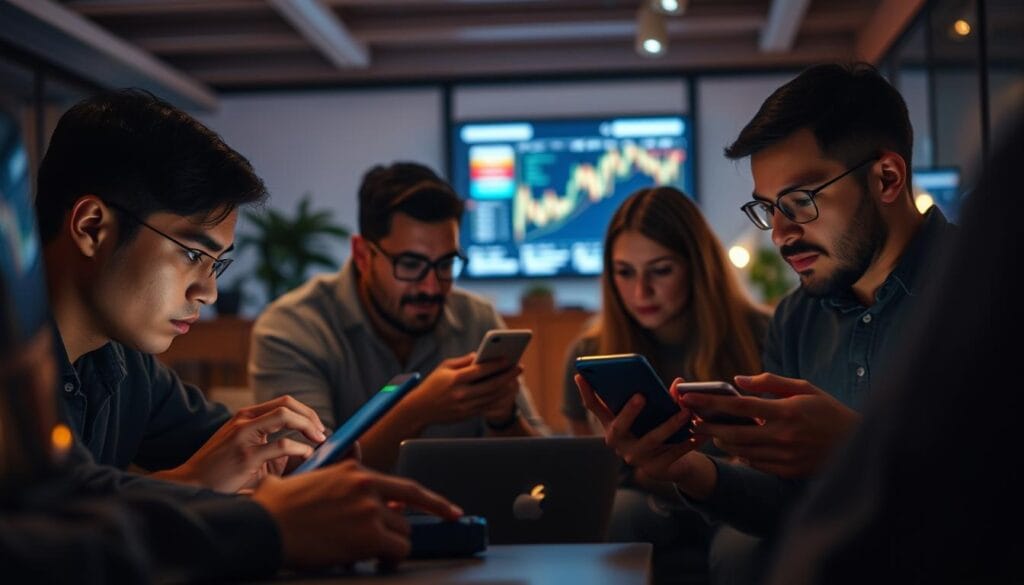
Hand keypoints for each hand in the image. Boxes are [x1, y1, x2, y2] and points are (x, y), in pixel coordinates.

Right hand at [153, 395, 326, 492]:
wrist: (191, 483)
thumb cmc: (221, 468)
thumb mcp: (245, 448)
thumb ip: (269, 443)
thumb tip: (301, 449)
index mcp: (246, 416)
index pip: (283, 402)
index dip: (305, 412)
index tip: (318, 427)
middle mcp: (244, 420)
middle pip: (287, 404)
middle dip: (310, 417)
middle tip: (322, 433)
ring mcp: (243, 436)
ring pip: (285, 417)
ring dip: (308, 427)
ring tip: (318, 442)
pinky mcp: (246, 456)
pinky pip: (281, 446)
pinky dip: (300, 449)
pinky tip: (306, 455)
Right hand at [252, 459, 462, 568]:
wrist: (265, 526)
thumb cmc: (278, 508)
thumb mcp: (311, 477)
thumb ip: (339, 471)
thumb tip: (356, 455)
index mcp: (356, 472)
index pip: (407, 488)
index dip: (433, 503)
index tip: (452, 512)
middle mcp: (368, 486)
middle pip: (405, 516)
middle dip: (396, 534)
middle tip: (385, 547)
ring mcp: (370, 510)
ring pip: (401, 536)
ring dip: (389, 549)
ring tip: (369, 556)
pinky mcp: (368, 534)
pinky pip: (396, 551)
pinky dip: (389, 560)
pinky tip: (373, 562)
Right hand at [403, 353, 521, 425]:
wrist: (419, 410)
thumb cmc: (433, 384)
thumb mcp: (444, 367)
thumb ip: (463, 361)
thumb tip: (481, 355)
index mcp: (454, 379)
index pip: (479, 370)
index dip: (495, 364)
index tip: (508, 358)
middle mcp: (460, 394)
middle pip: (490, 384)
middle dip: (507, 376)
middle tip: (520, 367)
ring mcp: (464, 406)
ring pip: (492, 397)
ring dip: (507, 388)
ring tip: (516, 379)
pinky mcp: (467, 415)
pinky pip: (487, 406)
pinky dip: (499, 399)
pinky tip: (507, 391)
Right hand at [575, 374, 704, 485]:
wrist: (674, 464)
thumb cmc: (658, 429)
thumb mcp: (656, 413)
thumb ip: (664, 397)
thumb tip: (678, 383)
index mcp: (613, 425)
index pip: (594, 408)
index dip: (586, 392)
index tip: (580, 375)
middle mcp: (619, 443)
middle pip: (618, 427)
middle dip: (628, 412)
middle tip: (640, 396)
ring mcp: (636, 458)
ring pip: (651, 440)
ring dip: (669, 425)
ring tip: (685, 412)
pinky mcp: (656, 470)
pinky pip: (673, 454)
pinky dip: (688, 442)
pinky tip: (700, 433)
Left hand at [684, 373, 860, 477]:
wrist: (857, 443)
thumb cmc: (827, 410)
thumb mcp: (804, 388)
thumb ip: (769, 382)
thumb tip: (738, 380)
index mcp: (787, 411)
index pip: (739, 405)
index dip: (710, 402)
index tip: (689, 397)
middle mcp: (783, 435)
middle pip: (733, 432)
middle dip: (708, 427)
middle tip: (692, 421)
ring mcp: (785, 456)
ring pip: (741, 451)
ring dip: (722, 442)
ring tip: (711, 433)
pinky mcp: (788, 471)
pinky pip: (755, 463)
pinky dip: (741, 454)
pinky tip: (735, 446)